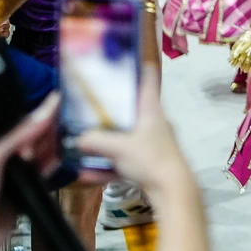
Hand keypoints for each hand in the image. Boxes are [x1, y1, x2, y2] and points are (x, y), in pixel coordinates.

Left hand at [0, 94, 60, 250]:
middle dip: (49, 128)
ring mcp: (14, 175)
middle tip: (72, 117)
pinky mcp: (25, 192)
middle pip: (32, 137)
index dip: (38, 111)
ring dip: (53, 146)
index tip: (60, 99)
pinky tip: (64, 156)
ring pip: (40, 154)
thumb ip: (18, 136)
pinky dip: (52, 165)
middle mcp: (2, 157)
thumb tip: (45, 111)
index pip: (18, 121)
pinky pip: (43, 174)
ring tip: (73, 133)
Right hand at [75, 66, 192, 197]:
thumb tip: (77, 139)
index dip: (137, 67)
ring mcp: (154, 143)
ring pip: (128, 137)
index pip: (148, 79)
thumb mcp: (118, 148)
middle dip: (112, 110)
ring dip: (106, 143)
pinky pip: (126, 161)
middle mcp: (155, 122)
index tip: (122, 60)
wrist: (173, 190)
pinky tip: (87, 175)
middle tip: (90, 106)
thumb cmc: (150, 159)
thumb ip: (96, 141)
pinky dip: (109, 166)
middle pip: (133, 109)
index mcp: (152, 109)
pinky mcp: (151, 164)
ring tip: (82, 145)